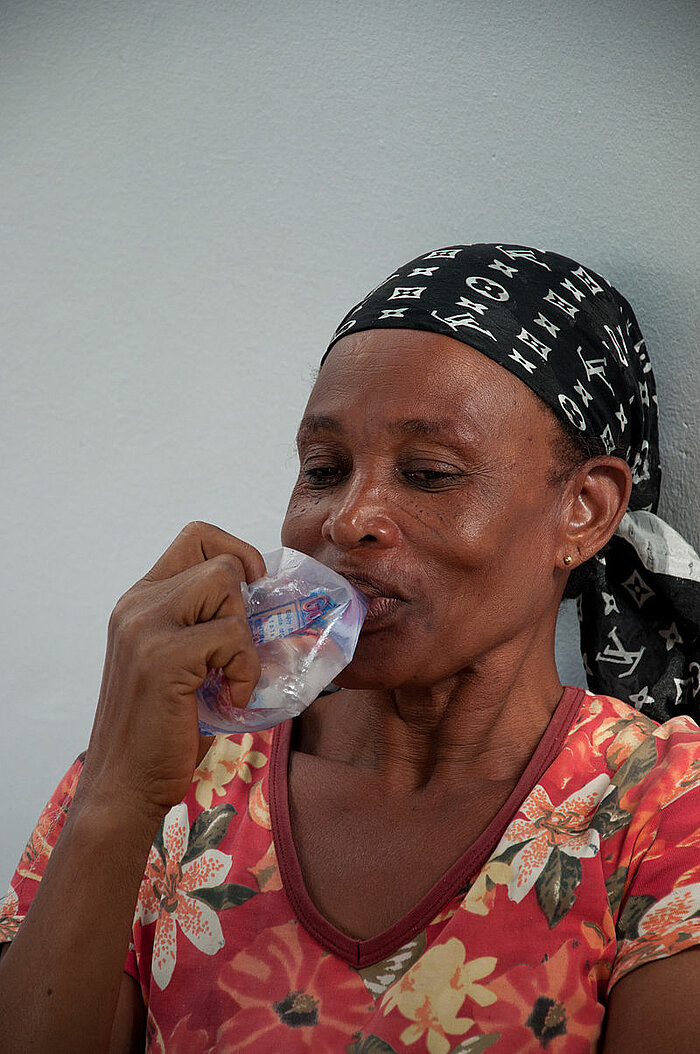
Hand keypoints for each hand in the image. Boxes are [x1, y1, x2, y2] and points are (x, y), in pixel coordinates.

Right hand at [77, 522, 266, 820]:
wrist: (125, 787)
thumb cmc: (164, 730)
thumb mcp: (183, 664)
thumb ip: (206, 627)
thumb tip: (270, 607)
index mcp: (141, 600)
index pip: (197, 537)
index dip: (236, 553)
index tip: (252, 594)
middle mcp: (138, 604)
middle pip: (219, 561)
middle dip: (243, 606)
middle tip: (236, 653)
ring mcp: (146, 627)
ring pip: (225, 585)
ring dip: (244, 635)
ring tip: (232, 676)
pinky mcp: (163, 656)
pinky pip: (232, 635)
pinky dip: (246, 668)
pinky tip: (233, 698)